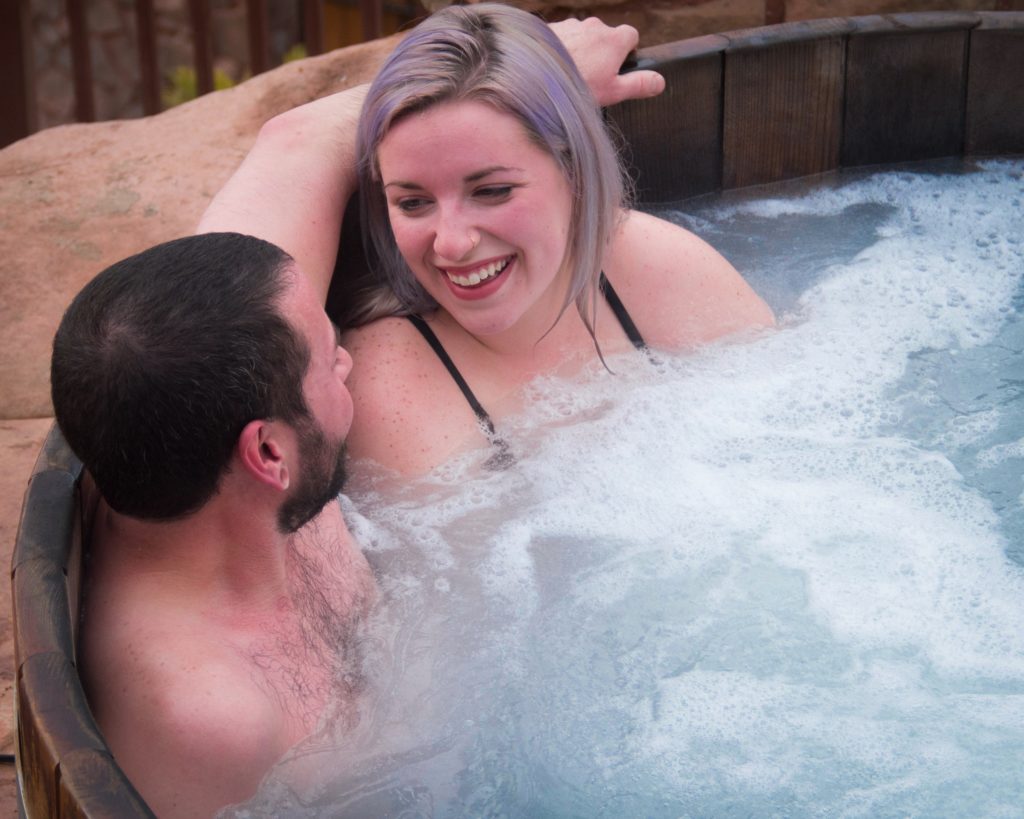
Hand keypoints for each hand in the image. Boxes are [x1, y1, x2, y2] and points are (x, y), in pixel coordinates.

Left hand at [550, 17, 664, 106]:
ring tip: (569, 75)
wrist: (534, 76)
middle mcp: (594, 26)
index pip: (631, 36)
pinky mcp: (551, 28)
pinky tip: (553, 69)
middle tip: (590, 78)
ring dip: (579, 52)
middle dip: (600, 53)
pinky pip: (561, 38)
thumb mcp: (613, 91)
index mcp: (614, 39)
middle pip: (605, 36)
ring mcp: (571, 25)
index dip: (626, 52)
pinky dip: (560, 50)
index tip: (617, 68)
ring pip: (582, 37)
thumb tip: (660, 82)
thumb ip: (638, 84)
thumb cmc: (576, 86)